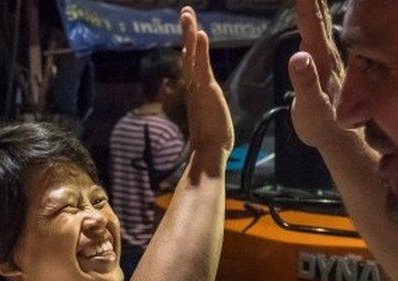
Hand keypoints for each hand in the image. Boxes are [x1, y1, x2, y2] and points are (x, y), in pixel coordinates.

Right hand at [180, 7, 233, 155]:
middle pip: (188, 53)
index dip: (191, 45)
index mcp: (196, 89)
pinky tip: (200, 34)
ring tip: (187, 14)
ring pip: (192, 55)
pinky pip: (202, 66)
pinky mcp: (206, 91)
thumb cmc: (211, 138)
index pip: (193, 62)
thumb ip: (208, 107)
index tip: (191, 29)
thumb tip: (208, 108)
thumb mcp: (211, 116)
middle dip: (187, 32)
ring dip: (190, 33)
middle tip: (185, 11)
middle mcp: (193, 85)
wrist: (208, 150)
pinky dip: (201, 50)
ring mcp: (198, 87)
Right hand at [289, 0, 352, 147]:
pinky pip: (322, 31)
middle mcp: (327, 51)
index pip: (312, 22)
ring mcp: (329, 56)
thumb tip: (299, 56)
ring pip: (323, 20)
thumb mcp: (311, 107)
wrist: (340, 138)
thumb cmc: (323, 125)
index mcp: (321, 57)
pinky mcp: (328, 62)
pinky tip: (315, 13)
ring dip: (316, 2)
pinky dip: (317, 16)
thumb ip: (305, 82)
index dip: (306, 1)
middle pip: (319, 15)